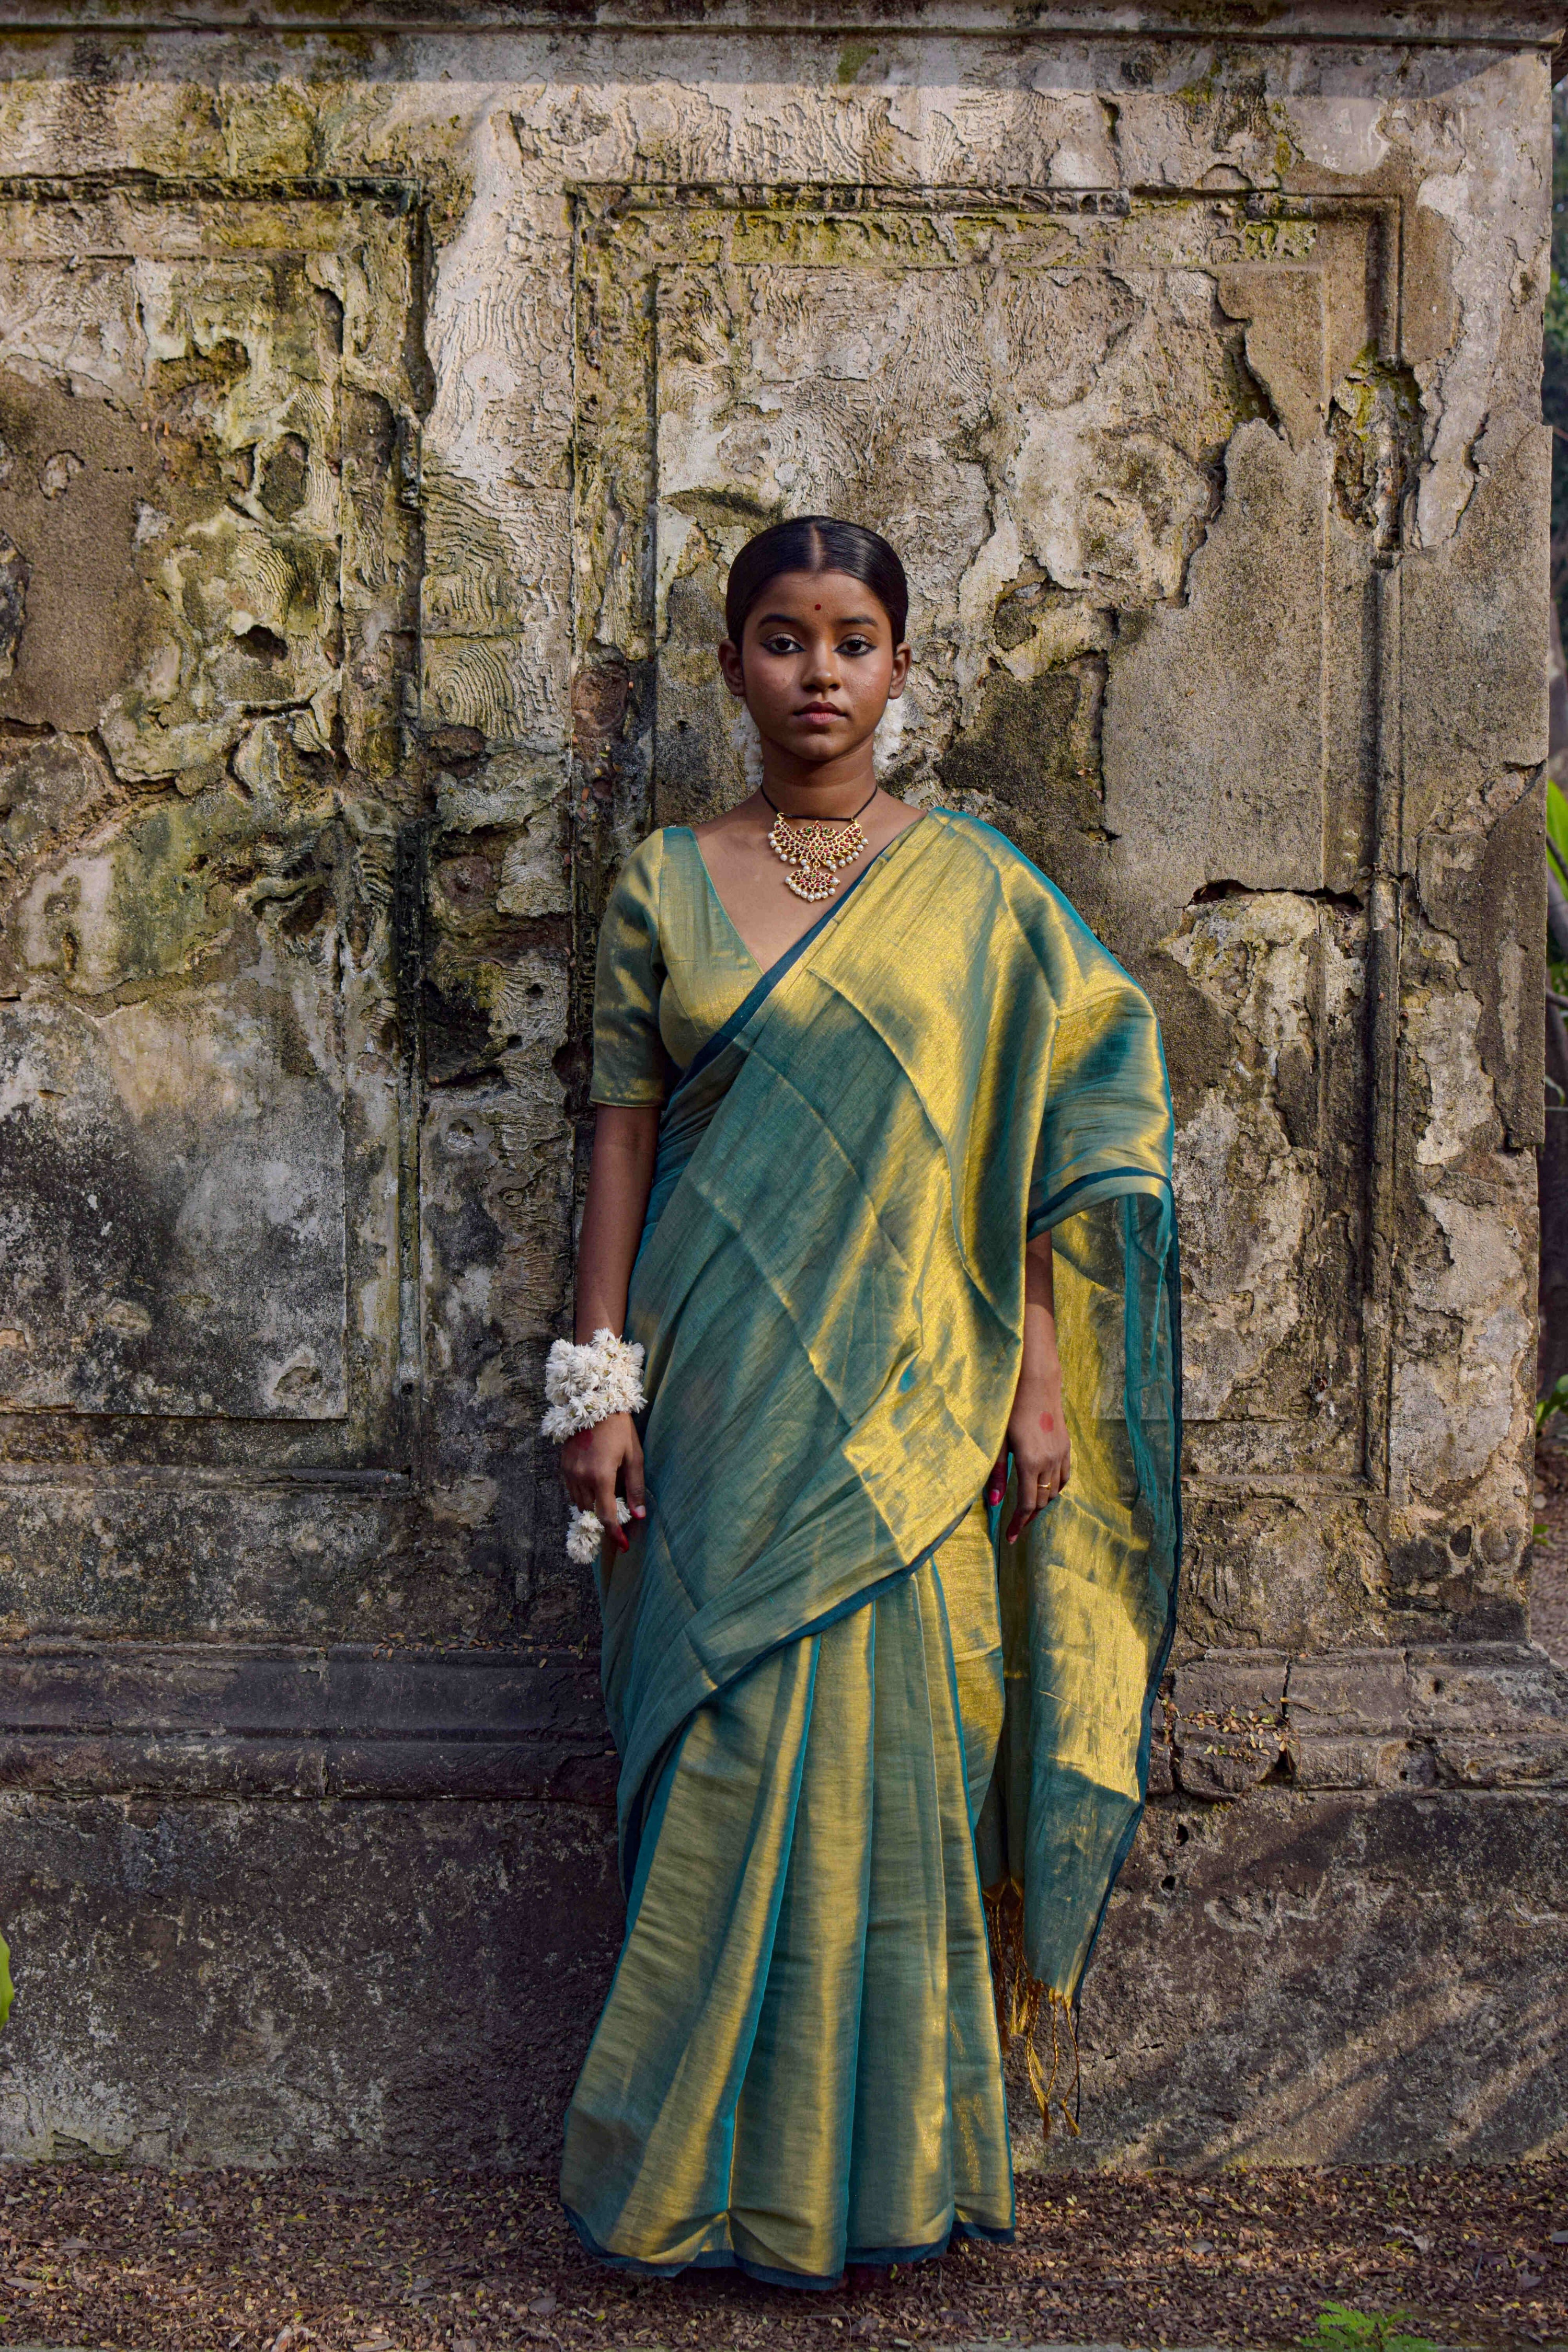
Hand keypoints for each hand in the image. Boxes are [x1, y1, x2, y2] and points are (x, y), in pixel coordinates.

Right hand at [561, 1412, 645, 1553]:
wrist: (593, 1401)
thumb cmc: (619, 1428)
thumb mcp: (634, 1456)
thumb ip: (635, 1487)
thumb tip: (639, 1515)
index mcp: (601, 1476)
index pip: (606, 1516)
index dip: (615, 1534)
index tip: (622, 1546)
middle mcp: (581, 1477)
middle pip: (591, 1512)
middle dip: (605, 1517)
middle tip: (620, 1513)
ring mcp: (568, 1472)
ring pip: (579, 1503)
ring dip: (593, 1506)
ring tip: (607, 1496)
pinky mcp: (562, 1465)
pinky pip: (571, 1490)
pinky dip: (582, 1494)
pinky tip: (594, 1484)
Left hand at [984, 1373, 1070, 1545]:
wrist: (1035, 1381)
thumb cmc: (1009, 1408)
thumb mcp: (997, 1442)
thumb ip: (996, 1473)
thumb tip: (994, 1503)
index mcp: (1030, 1463)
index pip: (1026, 1505)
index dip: (1018, 1524)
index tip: (1010, 1538)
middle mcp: (1049, 1462)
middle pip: (1041, 1501)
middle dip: (1028, 1517)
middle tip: (1014, 1526)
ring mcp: (1061, 1454)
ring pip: (1055, 1491)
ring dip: (1041, 1502)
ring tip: (1027, 1509)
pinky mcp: (1066, 1445)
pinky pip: (1064, 1476)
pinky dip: (1055, 1487)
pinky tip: (1044, 1487)